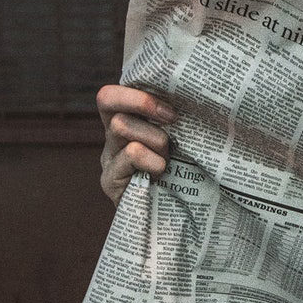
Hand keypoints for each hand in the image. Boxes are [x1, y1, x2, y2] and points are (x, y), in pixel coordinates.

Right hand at [97, 84, 177, 203]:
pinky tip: (161, 174)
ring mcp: (107, 157)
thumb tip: (195, 90)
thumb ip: (172, 115)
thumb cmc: (182, 166)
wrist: (176, 212)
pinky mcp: (109, 179)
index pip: (109, 94)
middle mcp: (110, 135)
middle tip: (172, 119)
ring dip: (154, 137)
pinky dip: (153, 160)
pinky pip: (131, 153)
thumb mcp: (177, 135)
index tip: (168, 106)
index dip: (134, 92)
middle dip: (145, 104)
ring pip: (121, 126)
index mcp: (125, 119)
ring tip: (167, 156)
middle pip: (107, 99)